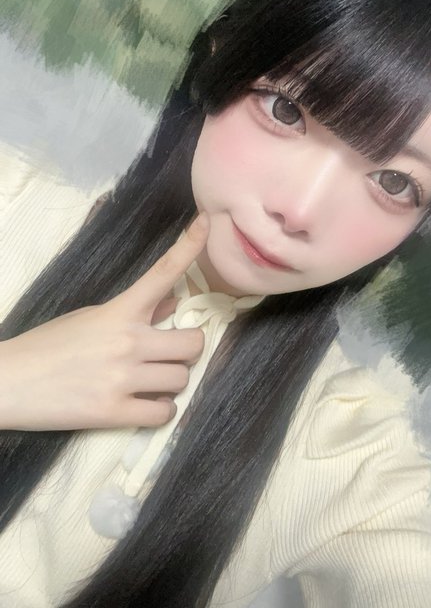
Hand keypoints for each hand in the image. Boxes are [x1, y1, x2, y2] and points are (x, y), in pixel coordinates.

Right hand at [0, 214, 208, 430]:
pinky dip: (159, 411)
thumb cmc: (47, 345)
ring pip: (182, 379)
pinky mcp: (113, 413)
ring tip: (149, 381)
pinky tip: (144, 404)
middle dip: (186, 349)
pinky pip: (164, 414)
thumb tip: (174, 305)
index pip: (163, 272)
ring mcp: (122, 378)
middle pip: (193, 343)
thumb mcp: (90, 317)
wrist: (6, 382)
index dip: (190, 246)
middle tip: (168, 353)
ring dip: (170, 381)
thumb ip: (134, 312)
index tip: (205, 222)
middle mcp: (127, 341)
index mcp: (119, 311)